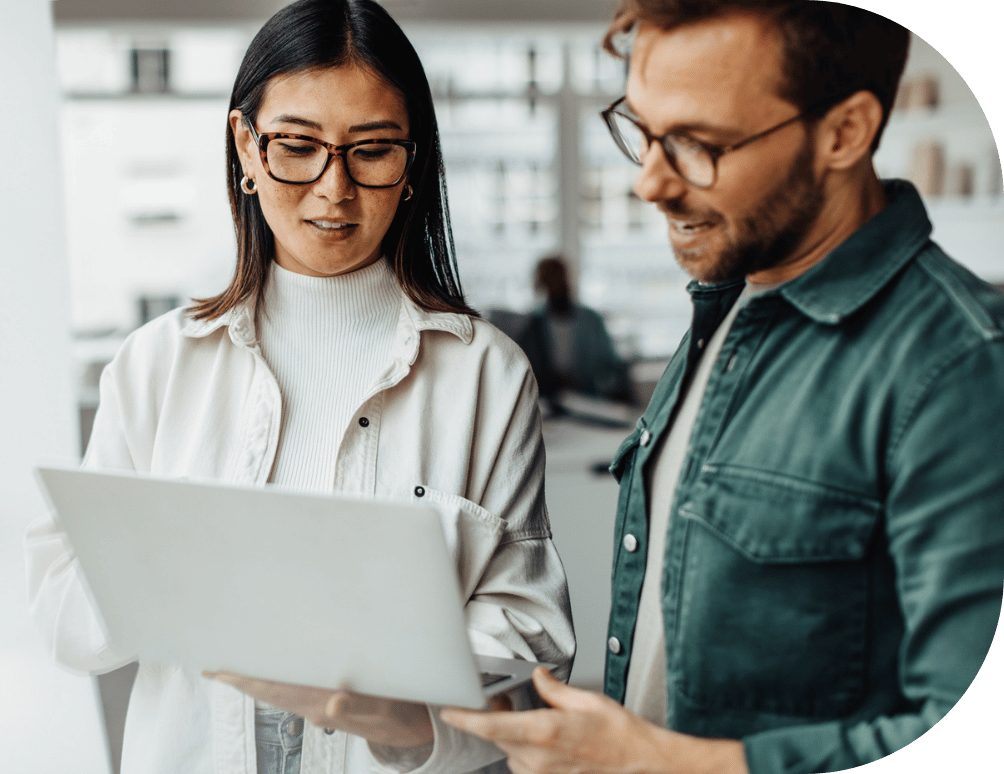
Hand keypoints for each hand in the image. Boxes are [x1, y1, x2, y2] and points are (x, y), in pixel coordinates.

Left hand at [203, 671, 433, 747]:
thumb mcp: (385, 709)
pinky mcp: (328, 703)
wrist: (414, 731)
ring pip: (278, 691)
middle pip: (268, 691)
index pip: (274, 689)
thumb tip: (332, 703)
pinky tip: (272, 673)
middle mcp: (314, 705)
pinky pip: (293, 690)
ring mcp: (319, 705)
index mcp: (321, 704)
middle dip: (240, 678)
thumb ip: (359, 706)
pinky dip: (276, 680)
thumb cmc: (399, 715)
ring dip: (255, 679)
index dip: (245, 679)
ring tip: (234, 666)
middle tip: (213, 664)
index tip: (219, 670)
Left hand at [440, 667, 747, 773]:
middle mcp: (538, 756)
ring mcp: (542, 772)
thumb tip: (538, 677)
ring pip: (509, 750)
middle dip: (495, 717)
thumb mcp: (586, 699)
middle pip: (497, 736)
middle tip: (503, 698)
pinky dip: (525, 748)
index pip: (491, 725)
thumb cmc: (618, 732)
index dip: (465, 718)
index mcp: (544, 731)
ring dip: (513, 734)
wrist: (639, 760)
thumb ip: (553, 688)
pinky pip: (523, 763)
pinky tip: (544, 737)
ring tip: (533, 720)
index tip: (448, 710)